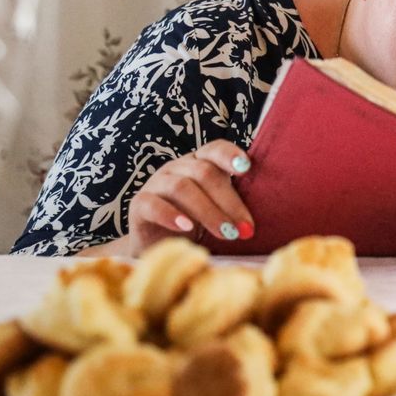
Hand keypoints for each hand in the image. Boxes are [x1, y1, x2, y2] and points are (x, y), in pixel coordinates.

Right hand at [119, 140, 255, 255]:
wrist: (158, 246)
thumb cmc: (197, 226)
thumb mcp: (219, 211)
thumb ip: (235, 207)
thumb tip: (257, 222)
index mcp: (200, 163)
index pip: (215, 149)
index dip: (230, 155)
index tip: (246, 168)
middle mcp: (177, 167)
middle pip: (204, 173)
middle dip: (229, 202)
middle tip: (245, 228)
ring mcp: (156, 183)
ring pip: (182, 188)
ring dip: (208, 212)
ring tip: (226, 234)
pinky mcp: (138, 204)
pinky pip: (153, 205)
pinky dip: (171, 215)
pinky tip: (186, 228)